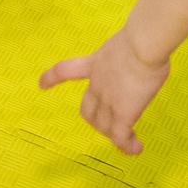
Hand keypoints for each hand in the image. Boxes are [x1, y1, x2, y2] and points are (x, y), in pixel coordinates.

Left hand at [39, 30, 172, 156]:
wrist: (143, 45)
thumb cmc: (143, 39)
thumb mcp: (128, 43)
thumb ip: (129, 53)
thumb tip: (146, 53)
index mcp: (95, 63)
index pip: (65, 70)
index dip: (52, 78)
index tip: (41, 84)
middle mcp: (97, 84)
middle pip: (87, 110)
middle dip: (97, 120)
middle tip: (114, 124)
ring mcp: (107, 100)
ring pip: (103, 126)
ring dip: (114, 135)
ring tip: (129, 140)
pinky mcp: (122, 113)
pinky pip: (120, 137)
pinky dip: (127, 146)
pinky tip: (136, 148)